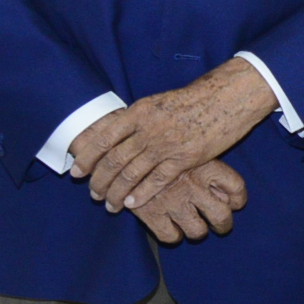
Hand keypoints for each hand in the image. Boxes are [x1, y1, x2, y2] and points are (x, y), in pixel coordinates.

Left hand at [70, 60, 276, 212]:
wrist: (227, 98)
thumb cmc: (193, 100)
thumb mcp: (158, 102)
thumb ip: (136, 119)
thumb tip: (115, 133)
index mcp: (138, 112)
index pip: (103, 138)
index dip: (87, 157)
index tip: (77, 171)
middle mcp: (148, 129)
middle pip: (114, 159)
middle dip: (99, 180)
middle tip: (93, 194)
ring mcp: (166, 144)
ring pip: (131, 173)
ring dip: (116, 191)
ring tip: (109, 204)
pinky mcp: (185, 158)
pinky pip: (157, 180)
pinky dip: (141, 193)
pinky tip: (131, 203)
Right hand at [131, 159, 246, 243]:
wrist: (123, 147)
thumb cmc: (160, 148)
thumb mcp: (189, 150)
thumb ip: (211, 170)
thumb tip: (229, 198)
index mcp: (206, 166)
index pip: (236, 187)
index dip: (239, 200)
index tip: (234, 204)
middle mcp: (193, 185)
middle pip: (221, 216)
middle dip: (223, 225)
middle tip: (219, 225)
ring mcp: (173, 201)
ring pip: (198, 231)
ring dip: (197, 231)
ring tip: (193, 226)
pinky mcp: (151, 213)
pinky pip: (170, 237)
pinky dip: (173, 236)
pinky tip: (171, 227)